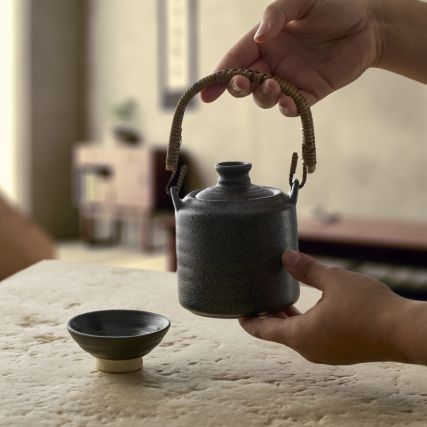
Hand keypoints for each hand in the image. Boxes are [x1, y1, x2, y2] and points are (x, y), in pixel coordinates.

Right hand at [201, 0, 381, 115]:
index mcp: (265, 40)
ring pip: (266, 98)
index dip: (218, 77)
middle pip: (246, 83)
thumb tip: (258, 38)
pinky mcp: (309, 94)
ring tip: (275, 86)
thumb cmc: (335, 4)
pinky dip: (288, 109)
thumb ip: (277, 14)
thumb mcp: (302, 0)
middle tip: (242, 85)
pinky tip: (290, 103)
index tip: (206, 94)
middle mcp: (274, 63)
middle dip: (238, 88)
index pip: (235, 60)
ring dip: (264, 97)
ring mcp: (290, 80)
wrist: (370, 23)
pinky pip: (293, 107)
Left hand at [239, 250, 416, 364]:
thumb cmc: (367, 307)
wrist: (404, 331)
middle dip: (267, 315)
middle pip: (278, 332)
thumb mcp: (333, 280)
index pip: (263, 330)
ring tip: (279, 298)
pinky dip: (302, 322)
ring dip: (286, 317)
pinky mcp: (339, 350)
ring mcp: (326, 352)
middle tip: (257, 296)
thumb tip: (286, 256)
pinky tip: (307, 307)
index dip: (248, 321)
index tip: (237, 312)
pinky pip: (312, 336)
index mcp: (301, 335)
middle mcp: (309, 349)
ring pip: (296, 334)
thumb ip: (307, 269)